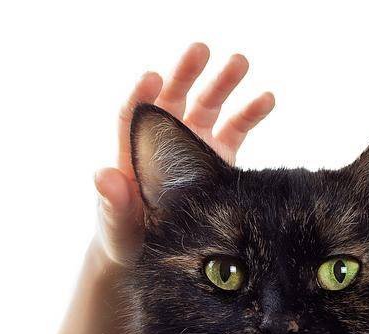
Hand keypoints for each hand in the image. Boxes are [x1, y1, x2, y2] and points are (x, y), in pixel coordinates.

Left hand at [94, 41, 274, 267]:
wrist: (150, 249)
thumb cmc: (125, 234)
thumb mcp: (115, 221)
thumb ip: (111, 200)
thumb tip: (101, 175)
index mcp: (134, 150)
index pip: (133, 115)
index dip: (141, 95)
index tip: (152, 77)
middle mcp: (164, 139)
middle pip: (173, 98)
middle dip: (185, 73)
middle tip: (200, 50)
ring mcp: (193, 144)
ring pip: (207, 105)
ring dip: (222, 82)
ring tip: (239, 62)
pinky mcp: (218, 156)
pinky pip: (236, 129)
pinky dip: (250, 112)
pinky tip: (266, 98)